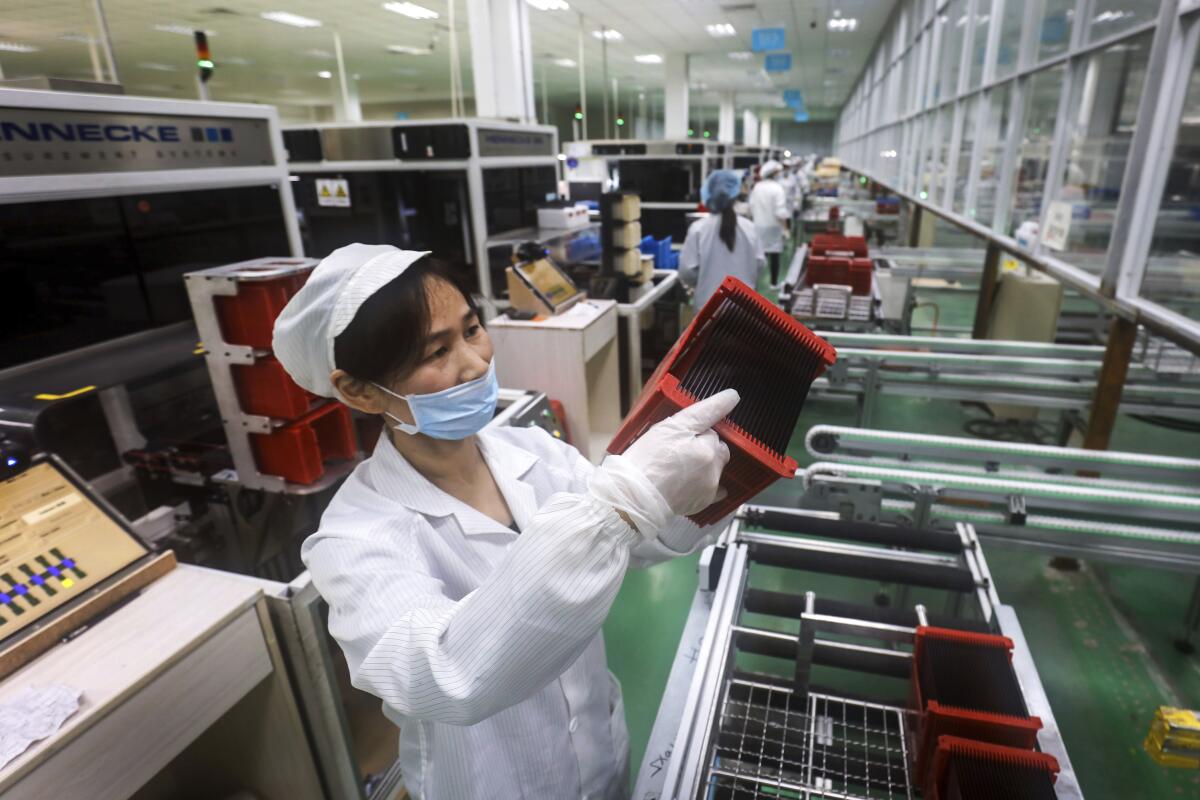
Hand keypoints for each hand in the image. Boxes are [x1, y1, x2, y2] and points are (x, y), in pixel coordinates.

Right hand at [590, 390, 739, 539]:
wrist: (634, 498)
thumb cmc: (646, 460)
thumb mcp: (668, 428)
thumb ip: (702, 413)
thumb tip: (732, 397)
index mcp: (706, 445)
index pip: (713, 422)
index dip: (715, 411)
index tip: (731, 397)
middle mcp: (713, 464)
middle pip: (717, 445)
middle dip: (704, 443)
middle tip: (679, 447)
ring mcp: (711, 484)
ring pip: (715, 464)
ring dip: (705, 462)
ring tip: (678, 467)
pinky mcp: (705, 501)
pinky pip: (717, 489)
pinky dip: (708, 483)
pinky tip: (691, 482)